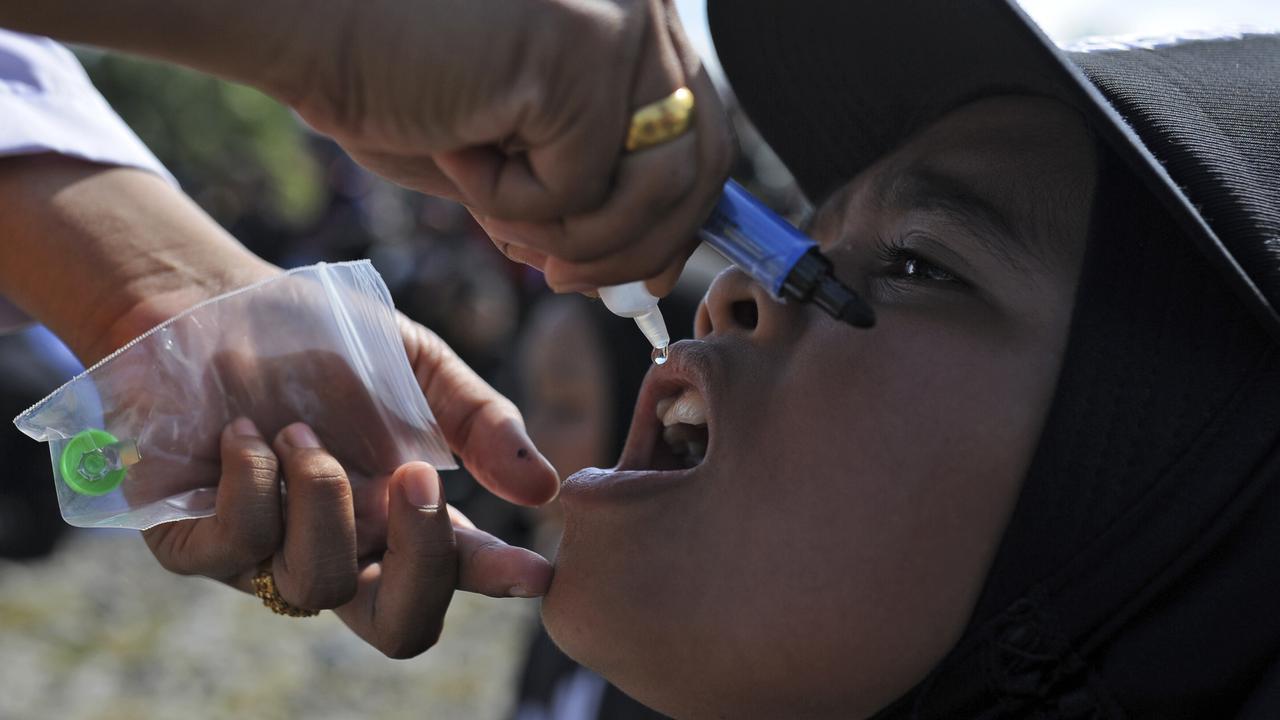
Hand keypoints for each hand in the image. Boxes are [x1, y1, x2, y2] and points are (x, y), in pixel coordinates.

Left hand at [0, 156, 555, 657]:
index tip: (535, 572)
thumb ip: (479, 420)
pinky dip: (250, 482)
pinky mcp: (191, 541)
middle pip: (398, 625)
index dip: (498, 581)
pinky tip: (241, 431)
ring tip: (299, 428)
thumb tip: (545, 488)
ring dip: (322, 494)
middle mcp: (341, 546)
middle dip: (423, 562)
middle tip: (419, 477)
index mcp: (398, 515)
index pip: (456, 570)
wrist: (210, 300)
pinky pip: (236, 549)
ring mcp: (267, 554)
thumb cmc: (316, 336)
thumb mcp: (414, 363)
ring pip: (316, 586)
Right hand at [288, 0, 734, 295]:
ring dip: (568, 234)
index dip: (679, 221)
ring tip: (490, 206)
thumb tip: (639, 268)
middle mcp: (647, 11)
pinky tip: (455, 148)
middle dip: (636, 249)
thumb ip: (584, 189)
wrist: (306, 20)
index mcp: (637, 22)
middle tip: (563, 280)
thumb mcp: (512, 148)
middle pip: (703, 167)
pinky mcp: (581, 52)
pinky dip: (509, 202)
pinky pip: (579, 188)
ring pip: (652, 191)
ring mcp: (621, 25)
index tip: (638, 275)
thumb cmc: (393, 77)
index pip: (704, 137)